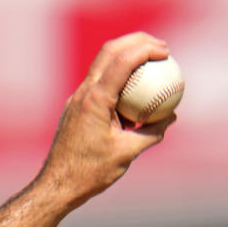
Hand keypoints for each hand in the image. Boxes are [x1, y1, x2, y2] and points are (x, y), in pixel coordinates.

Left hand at [38, 32, 175, 208]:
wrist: (56, 184)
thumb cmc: (90, 172)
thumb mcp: (127, 152)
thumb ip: (152, 132)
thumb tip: (170, 116)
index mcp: (94, 100)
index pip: (122, 61)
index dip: (146, 49)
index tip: (166, 52)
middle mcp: (82, 94)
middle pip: (109, 52)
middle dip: (136, 41)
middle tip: (161, 47)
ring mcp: (76, 100)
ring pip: (101, 66)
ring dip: (126, 57)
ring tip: (151, 62)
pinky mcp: (76, 109)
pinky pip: (99, 85)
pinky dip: (118, 78)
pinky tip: (135, 91)